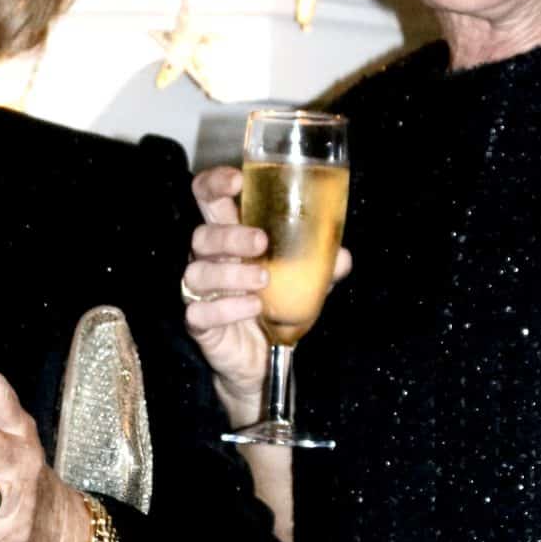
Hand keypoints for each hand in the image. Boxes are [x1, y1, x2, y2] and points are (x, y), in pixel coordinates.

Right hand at [181, 165, 351, 424]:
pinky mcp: (198, 323)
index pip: (207, 198)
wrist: (263, 360)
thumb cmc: (276, 306)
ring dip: (231, 272)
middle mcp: (210, 259)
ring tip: (263, 282)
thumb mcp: (303, 280)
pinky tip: (251, 308)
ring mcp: (200, 292)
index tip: (237, 181)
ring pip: (198, 271)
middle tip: (262, 242)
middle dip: (230, 234)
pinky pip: (199, 312)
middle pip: (202, 234)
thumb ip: (319, 265)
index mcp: (230, 236)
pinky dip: (226, 308)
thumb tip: (342, 256)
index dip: (214, 183)